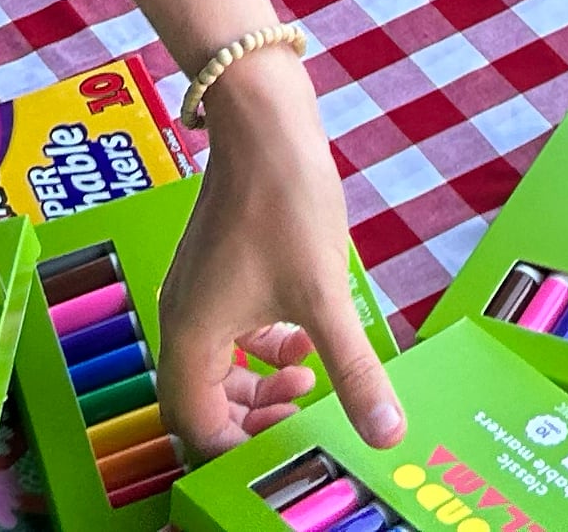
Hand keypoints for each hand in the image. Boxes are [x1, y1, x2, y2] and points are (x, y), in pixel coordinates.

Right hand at [156, 48, 402, 462]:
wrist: (264, 119)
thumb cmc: (283, 202)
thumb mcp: (325, 297)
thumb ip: (352, 371)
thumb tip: (385, 432)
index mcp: (192, 337)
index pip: (197, 428)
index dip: (240, 449)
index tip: (288, 445)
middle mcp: (182, 318)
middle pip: (204, 401)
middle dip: (253, 419)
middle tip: (304, 415)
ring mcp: (196, 290)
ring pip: (217, 367)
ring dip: (259, 384)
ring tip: (311, 376)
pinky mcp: (216, 267)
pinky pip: (228, 331)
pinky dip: (261, 346)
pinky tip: (303, 335)